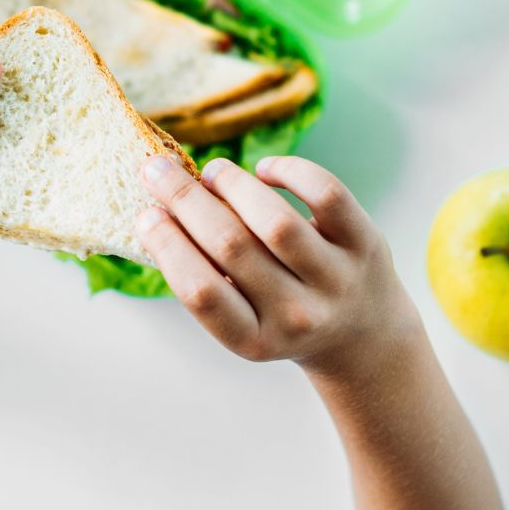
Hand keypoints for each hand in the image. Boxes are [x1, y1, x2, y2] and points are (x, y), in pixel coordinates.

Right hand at [135, 155, 417, 369]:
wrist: (362, 335)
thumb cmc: (281, 315)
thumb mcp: (244, 319)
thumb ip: (206, 275)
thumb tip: (158, 206)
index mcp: (254, 341)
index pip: (201, 293)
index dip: (167, 247)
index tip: (143, 213)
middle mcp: (298, 315)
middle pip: (232, 247)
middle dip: (185, 200)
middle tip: (155, 168)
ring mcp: (336, 280)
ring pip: (276, 221)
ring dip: (234, 185)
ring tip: (213, 171)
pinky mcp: (366, 244)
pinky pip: (327, 194)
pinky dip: (291, 172)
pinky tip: (265, 170)